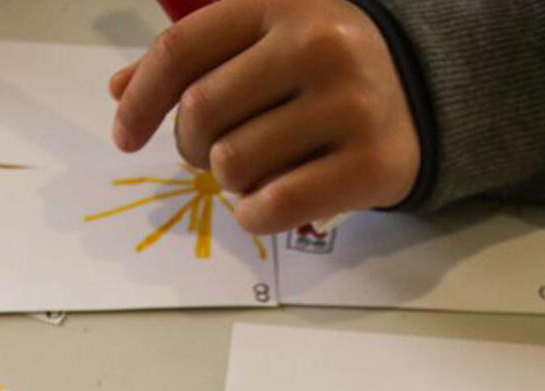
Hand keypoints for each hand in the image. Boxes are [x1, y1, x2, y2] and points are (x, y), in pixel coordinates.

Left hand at [109, 0, 420, 231]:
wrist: (424, 94)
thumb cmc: (324, 72)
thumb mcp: (264, 42)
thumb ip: (195, 61)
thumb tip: (120, 91)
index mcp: (279, 3)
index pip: (180, 51)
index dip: (140, 102)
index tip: (125, 138)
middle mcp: (316, 45)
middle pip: (200, 115)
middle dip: (192, 147)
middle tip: (216, 153)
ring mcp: (348, 105)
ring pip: (233, 166)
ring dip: (230, 182)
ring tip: (260, 169)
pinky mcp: (370, 164)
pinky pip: (271, 207)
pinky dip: (253, 215)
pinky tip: (266, 203)